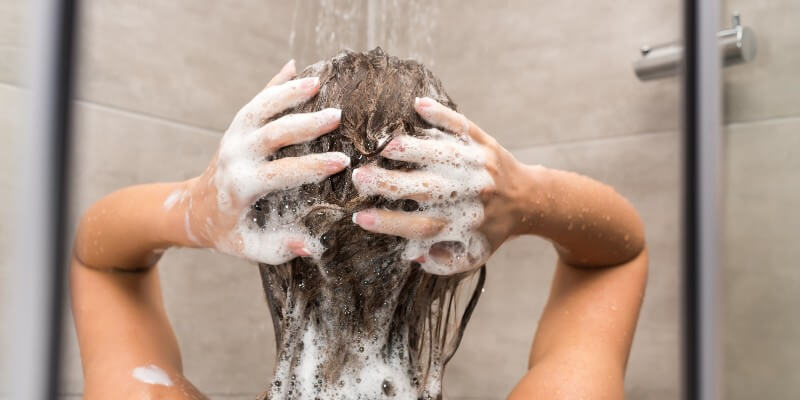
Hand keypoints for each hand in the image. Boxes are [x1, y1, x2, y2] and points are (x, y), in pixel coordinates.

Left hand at [168, 60, 349, 263]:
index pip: (281, 172)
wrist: (191, 209)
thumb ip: (277, 248)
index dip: (312, 167)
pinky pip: (256, 101)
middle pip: (273, 132)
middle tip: (337, 117)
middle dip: (307, 124)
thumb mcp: (246, 248)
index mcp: (241, 185)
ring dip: (289, 92)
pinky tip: (295, 67)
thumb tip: (310, 247)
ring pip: (261, 107)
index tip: (341, 162)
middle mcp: (236, 155)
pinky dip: (275, 83)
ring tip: (317, 81)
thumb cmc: (224, 231)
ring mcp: (233, 137)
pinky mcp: (235, 128)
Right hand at [351, 97, 527, 274]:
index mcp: (463, 224)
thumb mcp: (472, 255)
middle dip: (390, 183)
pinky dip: (442, 115)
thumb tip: (413, 254)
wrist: (531, 200)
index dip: (388, 223)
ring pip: (442, 154)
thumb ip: (442, 262)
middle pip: (426, 189)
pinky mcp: (485, 143)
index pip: (420, 227)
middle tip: (359, 177)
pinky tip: (418, 105)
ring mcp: (479, 166)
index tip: (358, 218)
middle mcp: (471, 195)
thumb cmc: (490, 229)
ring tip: (383, 147)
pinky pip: (463, 126)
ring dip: (411, 149)